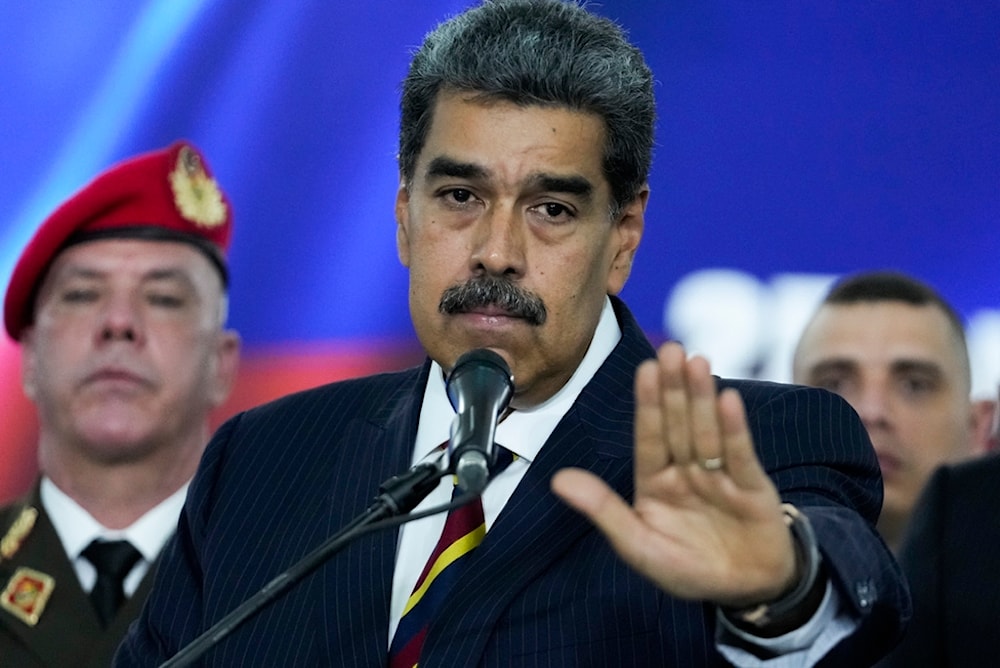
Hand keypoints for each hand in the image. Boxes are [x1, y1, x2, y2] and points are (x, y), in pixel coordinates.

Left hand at [551, 341, 797, 608]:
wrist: (746, 590)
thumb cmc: (688, 568)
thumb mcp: (639, 545)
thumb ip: (603, 510)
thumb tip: (557, 480)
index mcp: (655, 482)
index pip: (648, 437)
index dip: (647, 404)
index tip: (645, 369)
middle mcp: (686, 471)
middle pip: (678, 425)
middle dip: (674, 389)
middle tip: (672, 350)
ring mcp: (720, 476)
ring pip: (707, 432)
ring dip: (702, 398)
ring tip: (697, 362)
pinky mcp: (753, 487)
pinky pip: (740, 455)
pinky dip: (734, 429)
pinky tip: (728, 399)